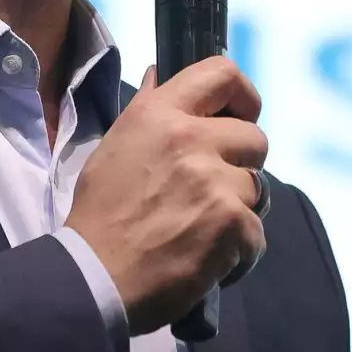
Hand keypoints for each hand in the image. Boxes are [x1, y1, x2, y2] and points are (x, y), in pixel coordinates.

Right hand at [65, 56, 267, 334]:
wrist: (94, 278)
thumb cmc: (100, 215)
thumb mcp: (114, 148)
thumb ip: (146, 111)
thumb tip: (159, 75)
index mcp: (159, 114)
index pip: (222, 73)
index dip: (243, 96)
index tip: (238, 118)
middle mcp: (191, 138)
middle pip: (255, 138)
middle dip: (240, 166)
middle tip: (211, 192)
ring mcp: (215, 180)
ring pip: (257, 189)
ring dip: (238, 211)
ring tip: (202, 230)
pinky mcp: (232, 221)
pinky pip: (257, 233)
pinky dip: (239, 252)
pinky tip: (207, 260)